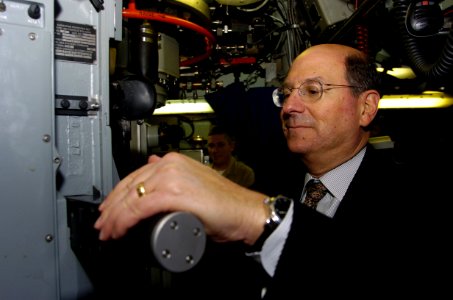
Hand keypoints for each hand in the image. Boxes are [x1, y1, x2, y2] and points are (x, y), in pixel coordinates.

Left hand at [94, 152, 267, 244]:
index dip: (117, 196)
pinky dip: (125, 220)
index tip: (109, 211)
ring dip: (115, 217)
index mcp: (172, 161)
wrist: (243, 211)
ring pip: (130, 197)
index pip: (134, 177)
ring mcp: (171, 177)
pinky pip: (139, 207)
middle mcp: (169, 165)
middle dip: (111, 209)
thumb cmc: (224, 203)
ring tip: (109, 231)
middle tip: (103, 225)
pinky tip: (119, 229)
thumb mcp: (193, 183)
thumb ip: (173, 175)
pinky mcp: (173, 193)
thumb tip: (152, 166)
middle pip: (128, 186)